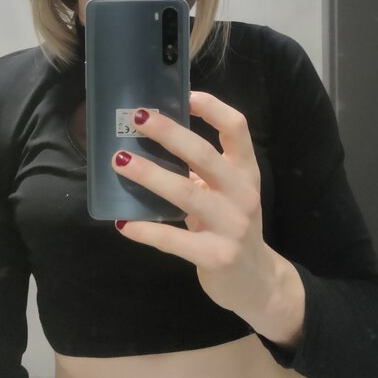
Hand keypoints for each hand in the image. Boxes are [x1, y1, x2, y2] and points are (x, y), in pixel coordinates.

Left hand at [111, 90, 278, 321]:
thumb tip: (156, 136)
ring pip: (185, 193)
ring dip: (149, 174)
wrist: (258, 282)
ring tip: (119, 160)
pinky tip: (124, 224)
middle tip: (138, 118)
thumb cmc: (233, 226)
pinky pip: (173, 240)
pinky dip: (145, 231)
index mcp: (246, 172)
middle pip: (204, 154)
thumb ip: (203, 169)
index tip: (185, 95)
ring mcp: (231, 226)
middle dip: (169, 133)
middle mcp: (242, 194)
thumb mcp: (229, 193)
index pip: (237, 128)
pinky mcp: (215, 256)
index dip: (212, 107)